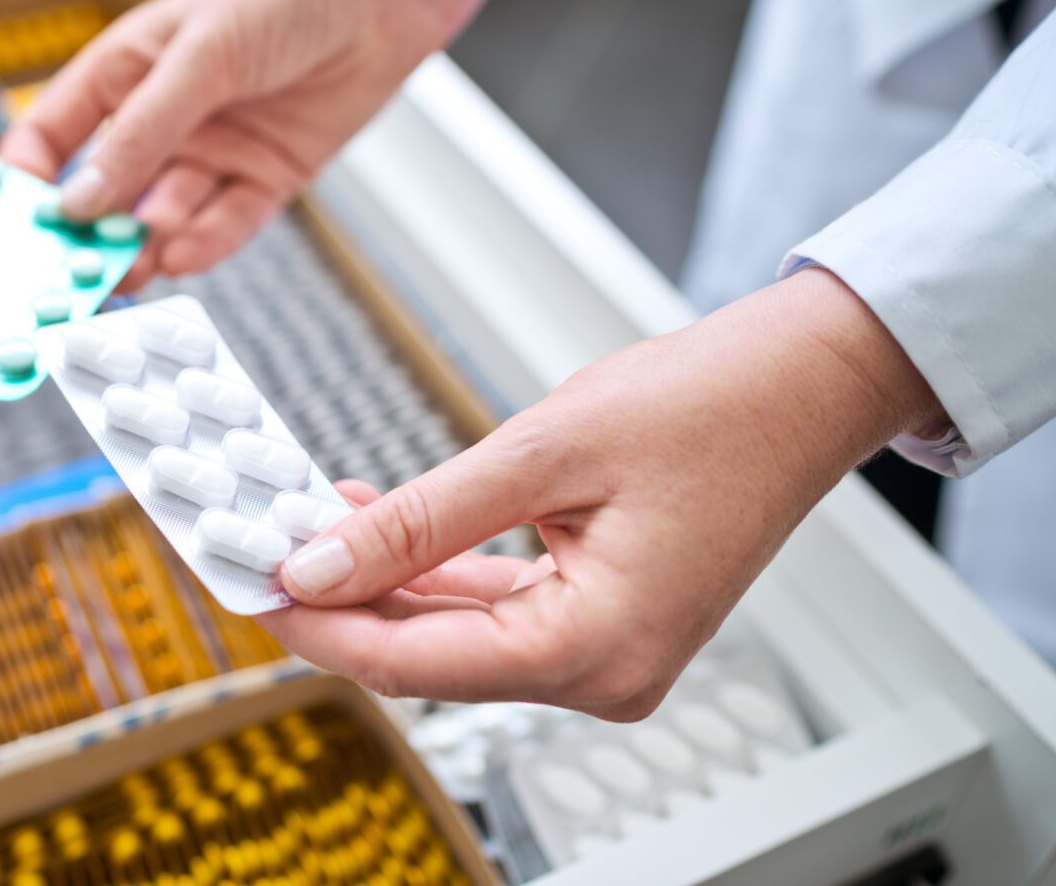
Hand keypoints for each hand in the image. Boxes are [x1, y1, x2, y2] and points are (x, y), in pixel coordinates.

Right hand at [0, 0, 526, 289]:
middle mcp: (165, 118)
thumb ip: (140, 132)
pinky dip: (204, 244)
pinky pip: (227, 223)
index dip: (28, 178)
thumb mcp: (198, 56)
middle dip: (85, 233)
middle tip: (65, 276)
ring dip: (142, 247)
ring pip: (163, 217)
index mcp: (126, 72)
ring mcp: (215, 150)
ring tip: (123, 274)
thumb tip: (78, 201)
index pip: (53, 134)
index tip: (12, 223)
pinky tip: (181, 258)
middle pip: (107, 190)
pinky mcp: (268, 176)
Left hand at [258, 270, 946, 717]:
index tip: (254, 585)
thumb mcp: (540, 455)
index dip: (322, 626)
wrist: (801, 383)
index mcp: (598, 651)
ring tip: (308, 518)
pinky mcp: (602, 616)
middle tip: (266, 545)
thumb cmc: (709, 407)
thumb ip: (421, 521)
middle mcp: (604, 673)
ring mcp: (606, 650)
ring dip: (381, 578)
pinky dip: (433, 568)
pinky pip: (493, 607)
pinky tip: (376, 520)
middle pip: (430, 656)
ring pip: (455, 632)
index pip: (416, 664)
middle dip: (343, 599)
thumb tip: (323, 565)